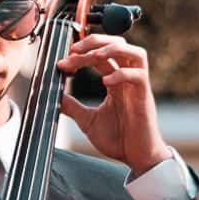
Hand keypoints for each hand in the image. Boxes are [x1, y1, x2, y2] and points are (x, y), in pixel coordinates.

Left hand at [56, 34, 168, 175]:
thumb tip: (54, 97)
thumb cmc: (119, 139)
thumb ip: (72, 107)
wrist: (136, 158)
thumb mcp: (88, 121)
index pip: (100, 56)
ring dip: (112, 49)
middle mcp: (128, 79)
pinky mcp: (144, 97)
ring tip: (93, 56)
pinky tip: (106, 81)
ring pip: (135, 52)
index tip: (62, 63)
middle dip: (95, 41)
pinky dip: (122, 74)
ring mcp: (138, 86)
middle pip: (118, 44)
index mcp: (115, 82)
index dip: (81, 54)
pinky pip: (138, 75)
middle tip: (74, 49)